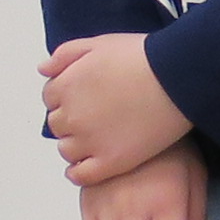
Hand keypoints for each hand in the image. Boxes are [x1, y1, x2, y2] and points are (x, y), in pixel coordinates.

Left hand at [39, 32, 193, 184]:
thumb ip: (65, 55)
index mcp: (65, 87)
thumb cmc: (141, 57)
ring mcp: (90, 142)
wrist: (176, 79)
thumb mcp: (98, 43)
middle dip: (71, 118)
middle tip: (96, 114)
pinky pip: (82, 175)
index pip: (50, 97)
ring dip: (76, 144)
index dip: (66, 95)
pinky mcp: (110, 162)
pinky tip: (89, 164)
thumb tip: (43, 69)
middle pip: (57, 124)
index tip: (85, 96)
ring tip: (98, 136)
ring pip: (66, 150)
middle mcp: (72, 117)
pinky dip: (79, 172)